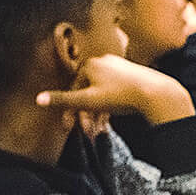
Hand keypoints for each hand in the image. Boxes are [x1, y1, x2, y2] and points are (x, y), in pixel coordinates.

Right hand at [37, 54, 194, 124]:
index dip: (70, 110)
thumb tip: (38, 99)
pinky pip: (115, 92)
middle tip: (87, 132)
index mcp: (90, 64)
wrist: (156, 94)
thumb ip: (63, 100)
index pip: (73, 89)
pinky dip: (111, 106)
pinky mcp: (132, 75)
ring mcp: (119, 67)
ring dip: (98, 113)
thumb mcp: (88, 100)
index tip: (70, 128)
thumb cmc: (121, 96)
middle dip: (86, 114)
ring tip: (100, 130)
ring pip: (102, 94)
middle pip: (88, 92)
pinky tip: (110, 121)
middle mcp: (104, 61)